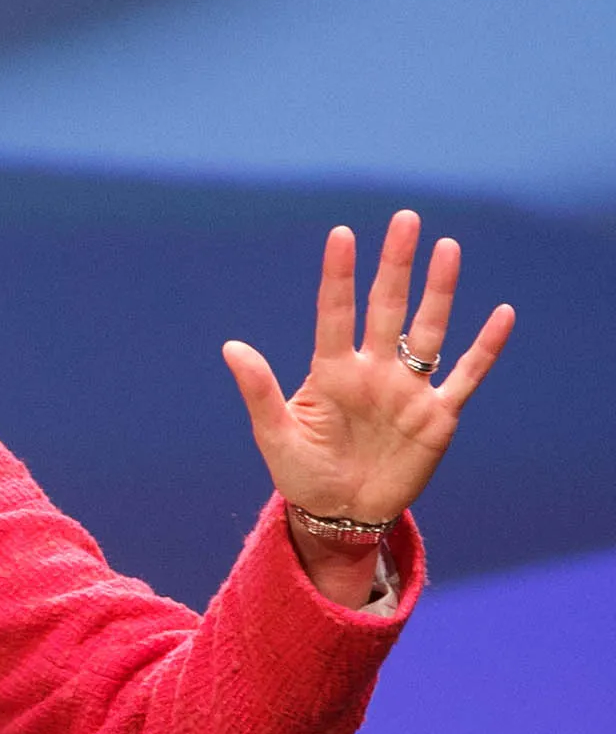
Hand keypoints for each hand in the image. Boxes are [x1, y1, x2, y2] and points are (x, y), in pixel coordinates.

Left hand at [222, 211, 513, 602]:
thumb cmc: (302, 472)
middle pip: (387, 308)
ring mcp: (407, 391)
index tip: (342, 234)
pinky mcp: (436, 417)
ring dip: (439, 291)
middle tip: (404, 219)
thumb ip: (260, 390)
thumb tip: (231, 347)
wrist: (339, 514)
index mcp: (331, 372)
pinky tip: (502, 314)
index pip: (336, 313)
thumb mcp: (275, 435)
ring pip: (429, 330)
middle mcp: (373, 371)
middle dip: (396, 265)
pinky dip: (484, 348)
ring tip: (447, 247)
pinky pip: (465, 376)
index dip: (340, 276)